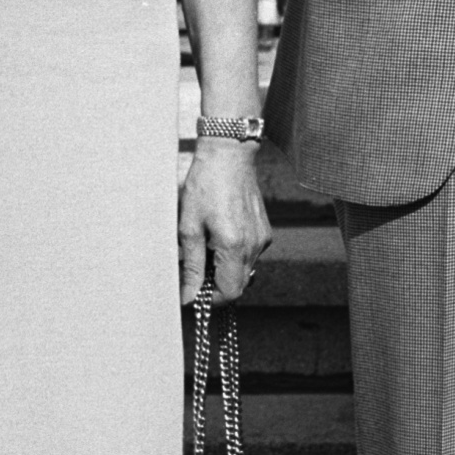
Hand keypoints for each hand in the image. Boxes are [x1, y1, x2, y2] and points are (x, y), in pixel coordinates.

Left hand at [179, 136, 271, 301]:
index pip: (230, 293)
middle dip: (216, 284)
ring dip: (225, 269)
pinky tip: (219, 235)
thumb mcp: (188, 227)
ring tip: (206, 246)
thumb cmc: (204, 186)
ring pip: (245, 271)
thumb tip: (189, 296)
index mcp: (233, 246)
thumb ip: (191, 266)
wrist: (229, 155)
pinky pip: (250, 255)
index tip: (194, 292)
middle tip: (195, 267)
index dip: (211, 299)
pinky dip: (234, 255)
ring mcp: (263, 238)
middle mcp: (254, 246)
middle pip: (239, 285)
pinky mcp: (265, 231)